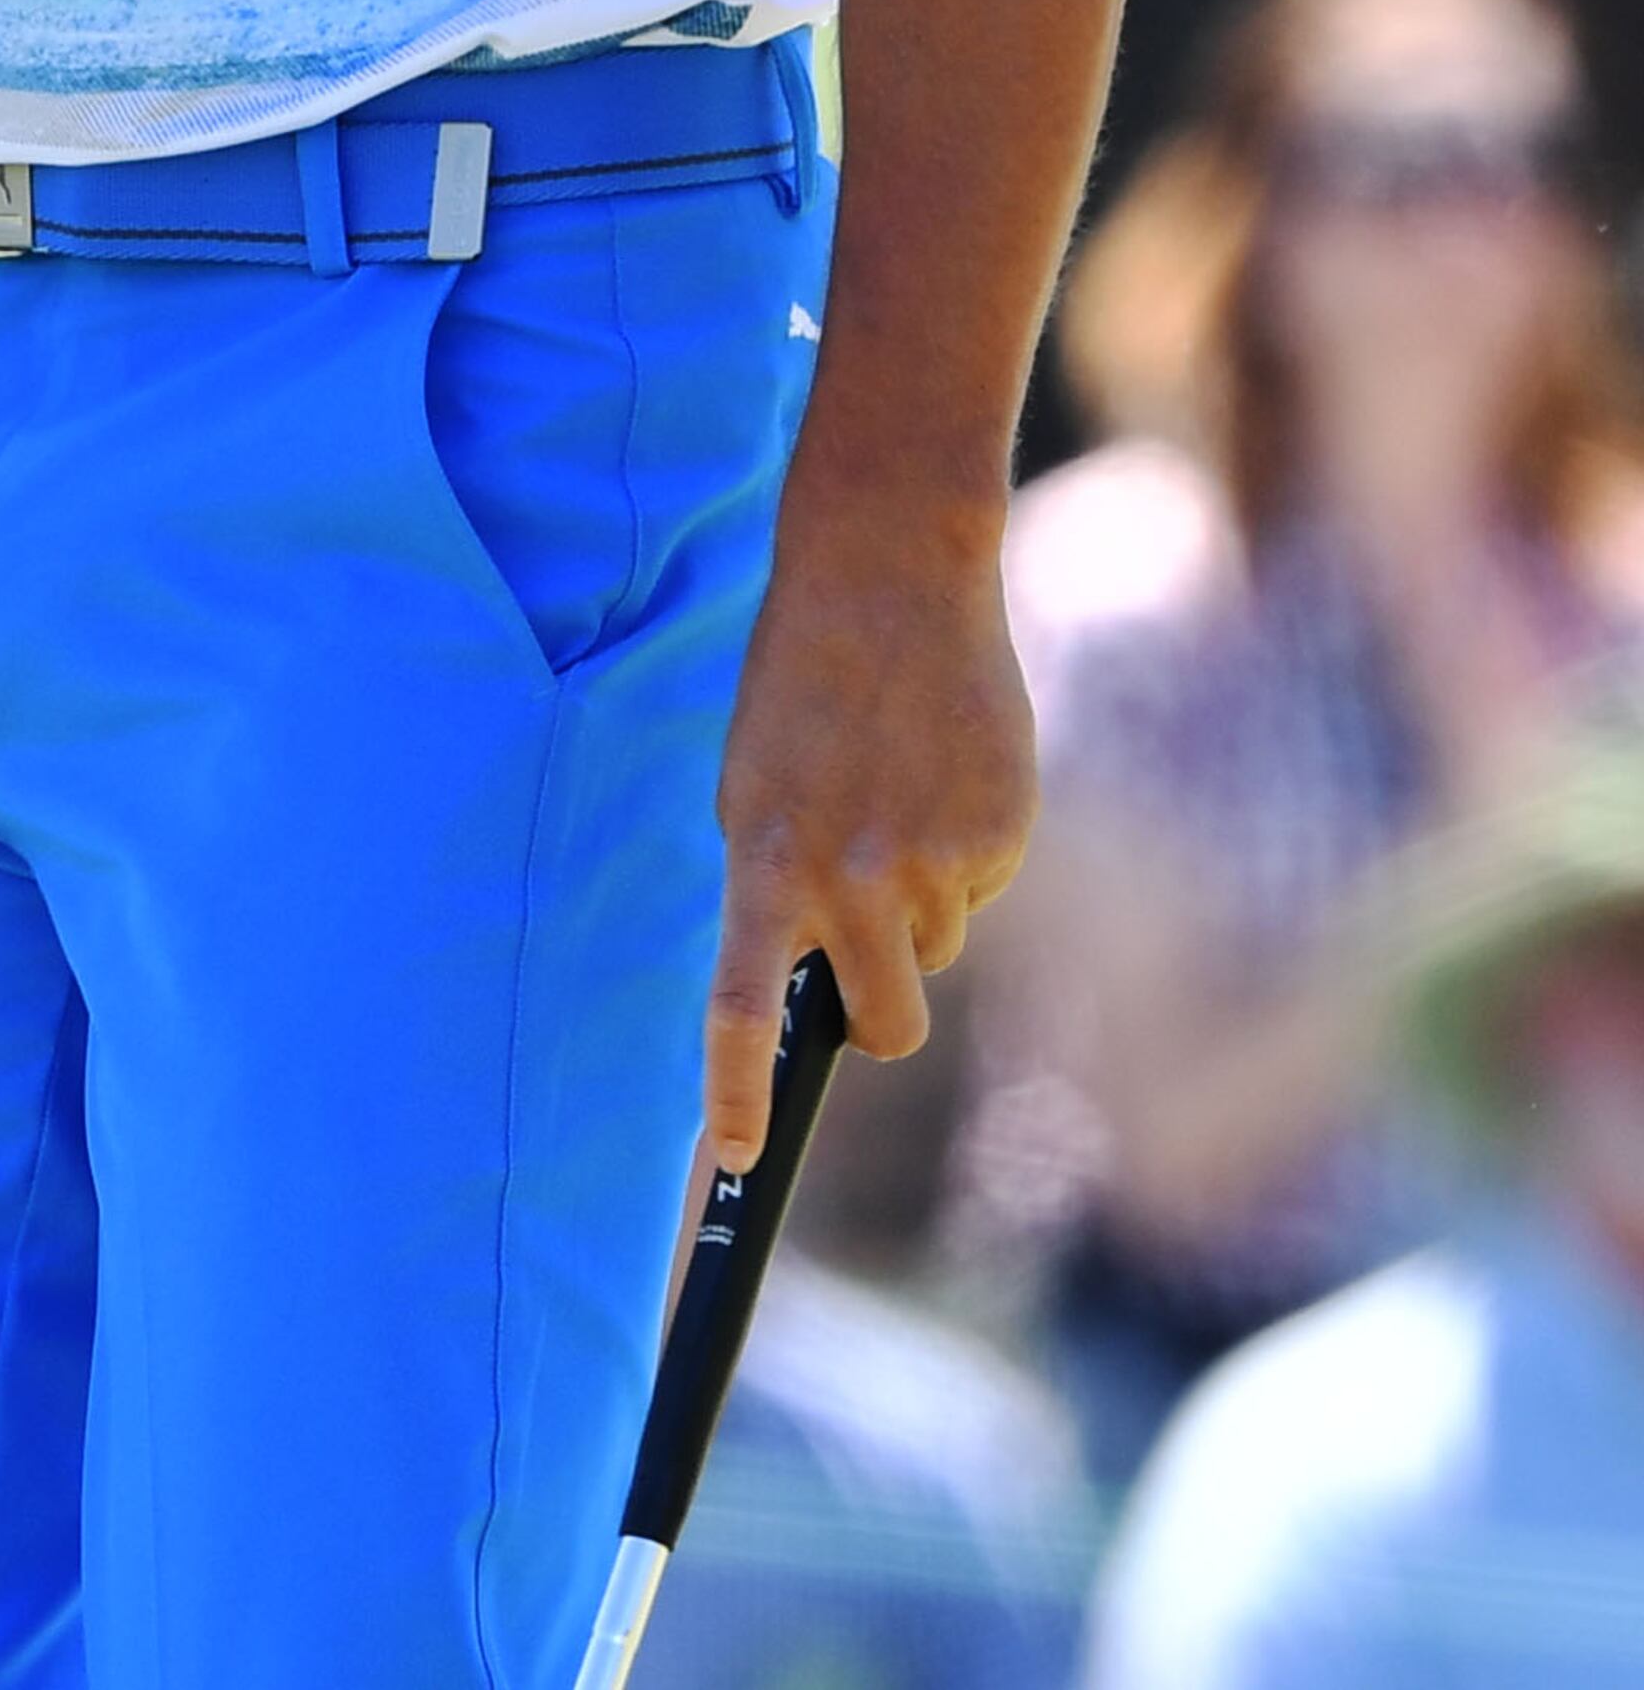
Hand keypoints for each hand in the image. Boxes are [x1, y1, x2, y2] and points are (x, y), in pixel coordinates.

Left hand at [702, 493, 1035, 1165]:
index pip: (738, 1005)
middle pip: (885, 1025)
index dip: (736, 1094)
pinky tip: (941, 768)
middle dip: (880, 1011)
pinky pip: (980, 888)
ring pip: (935, 948)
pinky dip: (964, 850)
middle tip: (869, 950)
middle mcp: (848, 875)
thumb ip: (781, 885)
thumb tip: (818, 983)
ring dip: (919, 902)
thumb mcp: (757, 784)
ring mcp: (931, 860)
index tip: (732, 1158)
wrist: (886, 573)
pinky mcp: (999, 834)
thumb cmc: (804, 685)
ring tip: (894, 794)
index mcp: (764, 858)